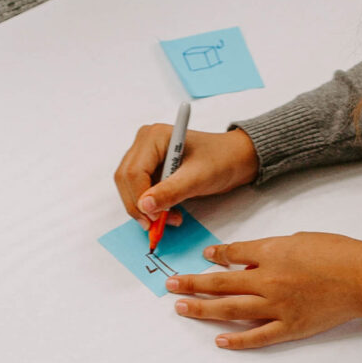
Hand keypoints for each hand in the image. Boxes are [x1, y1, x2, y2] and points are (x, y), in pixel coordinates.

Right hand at [114, 125, 258, 226]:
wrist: (235, 159)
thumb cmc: (221, 161)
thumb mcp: (198, 178)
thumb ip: (171, 191)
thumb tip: (144, 206)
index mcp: (153, 136)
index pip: (133, 172)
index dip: (140, 199)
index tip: (155, 219)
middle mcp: (144, 143)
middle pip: (125, 180)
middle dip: (139, 206)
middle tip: (157, 225)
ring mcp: (145, 155)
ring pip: (129, 188)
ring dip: (145, 209)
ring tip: (167, 219)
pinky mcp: (150, 169)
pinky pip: (139, 191)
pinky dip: (150, 206)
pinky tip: (167, 213)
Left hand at [164, 232, 361, 349]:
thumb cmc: (337, 253)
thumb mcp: (299, 240)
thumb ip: (268, 251)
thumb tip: (244, 261)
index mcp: (271, 254)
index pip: (233, 255)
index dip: (216, 256)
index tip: (203, 257)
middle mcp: (268, 281)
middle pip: (221, 283)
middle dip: (193, 283)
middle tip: (171, 285)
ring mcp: (277, 307)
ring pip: (231, 309)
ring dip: (203, 309)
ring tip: (182, 308)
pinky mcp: (290, 327)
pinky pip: (258, 336)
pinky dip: (237, 340)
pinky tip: (220, 340)